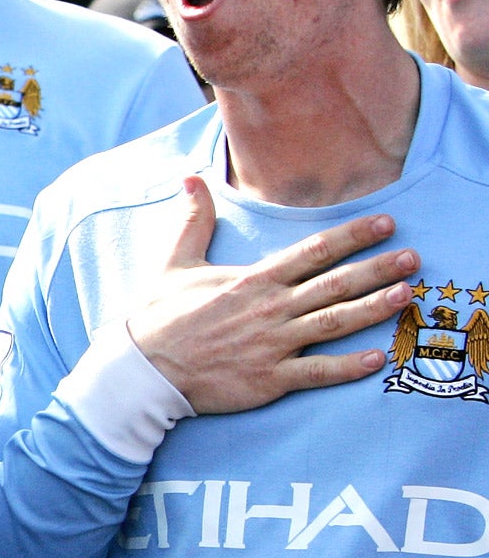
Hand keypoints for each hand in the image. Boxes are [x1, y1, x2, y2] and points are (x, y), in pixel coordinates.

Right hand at [127, 177, 416, 413]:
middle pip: (335, 283)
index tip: (385, 223)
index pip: (313, 251)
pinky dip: (349, 367)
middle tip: (414, 257)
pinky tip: (377, 358)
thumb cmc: (159, 318)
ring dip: (374, 308)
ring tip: (407, 295)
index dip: (353, 235)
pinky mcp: (270, 379)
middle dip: (378, 268)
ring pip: (335, 323)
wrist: (143, 370)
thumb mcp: (174, 263)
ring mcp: (273, 345)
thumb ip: (194, 221)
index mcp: (253, 280)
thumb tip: (191, 178)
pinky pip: (318, 371)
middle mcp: (270, 309)